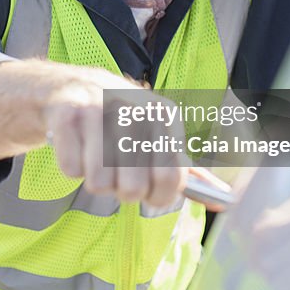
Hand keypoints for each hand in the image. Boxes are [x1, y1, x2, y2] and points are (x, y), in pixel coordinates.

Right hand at [44, 66, 185, 208]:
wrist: (71, 87)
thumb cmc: (120, 121)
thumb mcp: (157, 136)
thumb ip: (185, 170)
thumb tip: (222, 201)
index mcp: (163, 115)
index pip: (171, 178)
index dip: (159, 196)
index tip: (148, 192)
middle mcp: (134, 108)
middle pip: (133, 188)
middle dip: (123, 190)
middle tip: (117, 173)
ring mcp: (99, 109)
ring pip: (100, 183)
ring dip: (96, 179)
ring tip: (96, 157)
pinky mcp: (67, 115)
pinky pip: (72, 170)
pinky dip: (72, 166)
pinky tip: (78, 145)